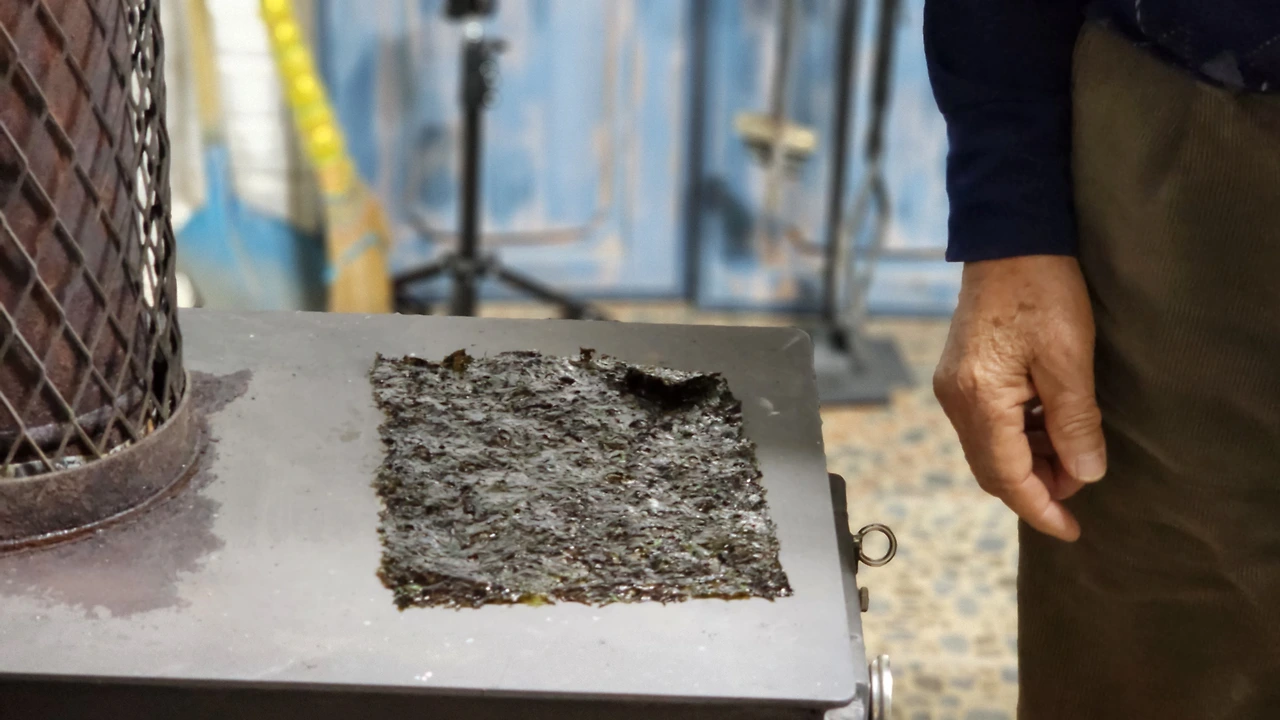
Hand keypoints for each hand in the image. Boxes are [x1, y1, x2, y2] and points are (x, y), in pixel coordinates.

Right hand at [933, 256, 1105, 541]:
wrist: (1008, 239)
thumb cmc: (1042, 290)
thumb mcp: (1069, 358)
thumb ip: (1074, 422)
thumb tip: (1084, 474)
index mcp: (979, 399)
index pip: (1007, 476)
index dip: (1041, 508)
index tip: (1071, 530)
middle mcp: (956, 400)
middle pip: (991, 470)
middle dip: (1035, 488)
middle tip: (1080, 485)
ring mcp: (953, 387)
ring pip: (988, 450)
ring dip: (1028, 462)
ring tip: (1072, 452)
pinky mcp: (959, 376)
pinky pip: (985, 426)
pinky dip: (1017, 438)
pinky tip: (1048, 425)